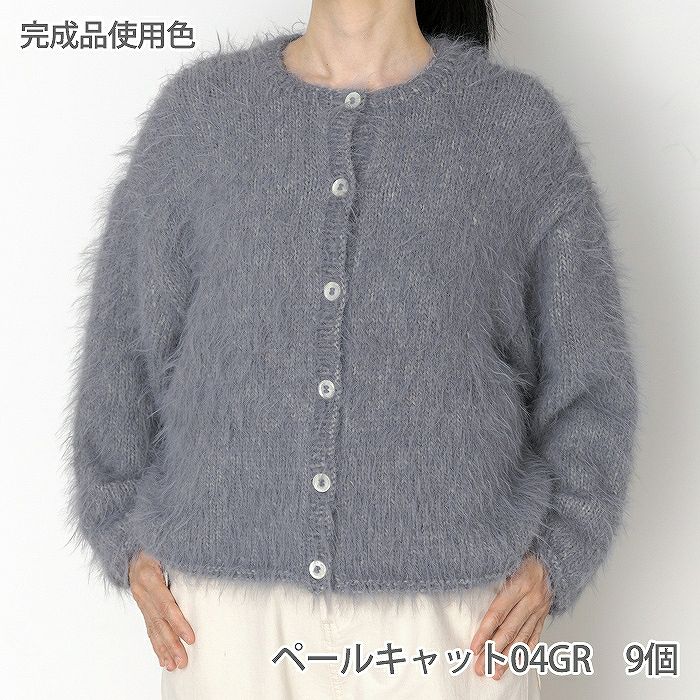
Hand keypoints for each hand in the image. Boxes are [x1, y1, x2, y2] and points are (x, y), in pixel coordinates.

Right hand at [128, 551, 195, 670]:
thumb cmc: (156, 538)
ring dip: (163, 648)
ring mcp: (139, 597)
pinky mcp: (141, 602)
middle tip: (184, 661)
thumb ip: (182, 554)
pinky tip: (162, 657)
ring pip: (152, 627)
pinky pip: (148, 625)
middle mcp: (140, 589)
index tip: (191, 638)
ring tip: (174, 665)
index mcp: (148, 575)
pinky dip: (155, 643)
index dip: (178, 622)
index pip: (165, 604)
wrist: (129, 539)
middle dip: (171, 643)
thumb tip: (206, 563)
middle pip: (158, 621)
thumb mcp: (166, 542)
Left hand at [469, 553, 551, 679]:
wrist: (550, 557)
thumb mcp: (506, 560)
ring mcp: (539, 609)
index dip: (485, 632)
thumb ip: (491, 575)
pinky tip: (516, 662)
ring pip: (522, 638)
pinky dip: (525, 651)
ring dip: (508, 658)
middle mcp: (532, 599)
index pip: (498, 613)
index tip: (474, 647)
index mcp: (520, 584)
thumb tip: (467, 586)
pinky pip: (535, 636)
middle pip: (509, 630)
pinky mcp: (544, 615)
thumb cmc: (522, 557)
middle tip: (480, 667)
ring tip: (495, 672)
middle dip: (494, 651)